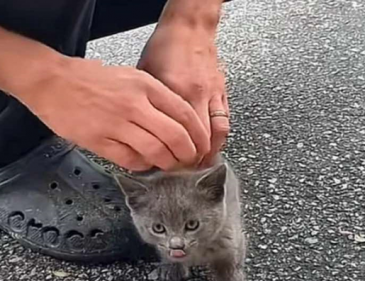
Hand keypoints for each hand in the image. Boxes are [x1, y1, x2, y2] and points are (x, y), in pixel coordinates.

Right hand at [13, 57, 210, 171]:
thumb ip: (154, 97)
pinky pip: (130, 160)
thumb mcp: (130, 76)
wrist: (51, 81)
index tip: (201, 146)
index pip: (185, 114)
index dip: (198, 136)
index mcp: (145, 86)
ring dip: (167, 163)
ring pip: (156, 151)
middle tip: (189, 162)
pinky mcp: (99, 140)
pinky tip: (143, 163)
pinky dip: (142, 165)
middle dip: (188, 155)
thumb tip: (177, 122)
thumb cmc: (89, 78)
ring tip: (168, 166)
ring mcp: (117, 123)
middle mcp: (135, 104)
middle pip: (176, 136)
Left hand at [138, 20, 228, 166]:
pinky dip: (219, 136)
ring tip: (200, 163)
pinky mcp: (222, 92)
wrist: (190, 28)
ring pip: (218, 133)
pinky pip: (225, 120)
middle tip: (184, 169)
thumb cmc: (164, 47)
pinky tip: (211, 145)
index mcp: (174, 91)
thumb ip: (146, 104)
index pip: (176, 133)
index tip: (166, 164)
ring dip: (210, 151)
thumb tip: (139, 129)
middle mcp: (197, 94)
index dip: (173, 153)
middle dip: (193, 159)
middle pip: (201, 139)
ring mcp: (213, 94)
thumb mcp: (144, 74)